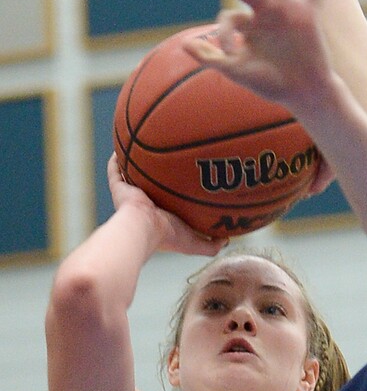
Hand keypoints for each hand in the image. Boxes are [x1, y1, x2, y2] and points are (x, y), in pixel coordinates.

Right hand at [108, 154, 222, 256]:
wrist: (143, 229)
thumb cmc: (167, 235)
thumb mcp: (193, 242)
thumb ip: (210, 244)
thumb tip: (226, 239)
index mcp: (158, 216)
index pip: (166, 201)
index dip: (173, 191)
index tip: (184, 179)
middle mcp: (143, 204)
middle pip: (149, 185)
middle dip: (155, 174)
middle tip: (167, 158)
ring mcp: (129, 195)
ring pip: (131, 176)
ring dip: (135, 164)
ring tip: (143, 146)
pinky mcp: (118, 187)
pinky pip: (115, 170)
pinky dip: (117, 159)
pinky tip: (122, 146)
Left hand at [184, 0, 333, 114]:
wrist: (303, 93)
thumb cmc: (270, 83)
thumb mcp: (236, 71)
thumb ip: (210, 58)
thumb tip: (184, 44)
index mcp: (249, 25)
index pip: (228, 16)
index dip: (223, 32)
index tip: (228, 53)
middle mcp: (266, 13)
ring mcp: (287, 10)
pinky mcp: (309, 14)